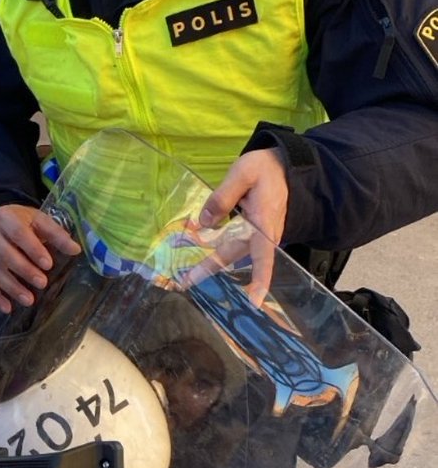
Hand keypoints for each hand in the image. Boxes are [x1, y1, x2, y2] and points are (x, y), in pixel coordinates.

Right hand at [0, 204, 80, 312]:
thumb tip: (75, 250)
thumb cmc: (24, 223)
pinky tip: (8, 308)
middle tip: (42, 283)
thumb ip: (56, 234)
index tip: (48, 264)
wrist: (1, 224)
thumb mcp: (40, 221)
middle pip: (3, 254)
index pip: (17, 233)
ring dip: (12, 287)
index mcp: (4, 217)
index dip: (33, 249)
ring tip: (29, 300)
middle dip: (24, 270)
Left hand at [197, 148, 288, 305]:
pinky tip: (196, 255)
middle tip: (183, 283)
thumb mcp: (243, 173)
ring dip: (208, 264)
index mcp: (264, 223)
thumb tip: (204, 223)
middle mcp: (262, 235)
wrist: (283, 167)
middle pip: (232, 256)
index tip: (254, 300)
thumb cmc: (265, 169)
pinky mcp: (250, 233)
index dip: (260, 278)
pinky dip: (213, 251)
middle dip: (208, 270)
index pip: (264, 255)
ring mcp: (256, 236)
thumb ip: (223, 197)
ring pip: (229, 253)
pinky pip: (231, 245)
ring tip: (184, 276)